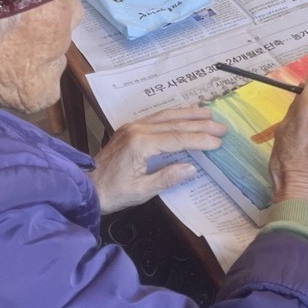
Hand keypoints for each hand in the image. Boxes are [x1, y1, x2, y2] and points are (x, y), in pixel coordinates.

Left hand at [90, 106, 226, 212]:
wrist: (85, 186)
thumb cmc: (112, 193)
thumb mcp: (141, 192)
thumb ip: (167, 178)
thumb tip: (192, 168)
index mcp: (141, 144)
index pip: (177, 139)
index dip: (199, 140)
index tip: (218, 142)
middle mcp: (138, 129)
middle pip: (175, 123)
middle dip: (200, 125)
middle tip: (222, 127)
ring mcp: (133, 126)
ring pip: (166, 115)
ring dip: (189, 114)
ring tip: (209, 114)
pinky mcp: (130, 128)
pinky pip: (157, 117)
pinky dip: (174, 114)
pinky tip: (185, 114)